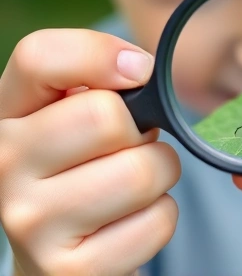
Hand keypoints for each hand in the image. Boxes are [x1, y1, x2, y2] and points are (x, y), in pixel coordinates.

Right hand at [0, 30, 180, 275]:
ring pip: (142, 171)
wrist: (61, 253)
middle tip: (130, 146)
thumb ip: (97, 80)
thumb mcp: (74, 117)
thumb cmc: (79, 170)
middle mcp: (4, 166)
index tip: (139, 70)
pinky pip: (158, 220)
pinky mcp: (72, 270)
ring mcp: (32, 223)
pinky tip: (129, 221)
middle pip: (107, 117)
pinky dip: (160, 215)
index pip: (40, 57)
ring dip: (159, 173)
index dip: (100, 54)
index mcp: (5, 116)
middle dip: (141, 130)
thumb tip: (139, 67)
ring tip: (133, 184)